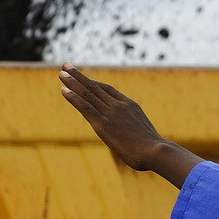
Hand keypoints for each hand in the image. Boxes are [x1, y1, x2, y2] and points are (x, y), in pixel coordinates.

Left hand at [59, 65, 201, 186]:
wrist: (156, 151)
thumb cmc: (155, 150)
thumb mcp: (146, 136)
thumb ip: (138, 133)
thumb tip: (139, 141)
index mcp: (130, 106)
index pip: (108, 90)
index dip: (93, 83)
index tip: (84, 78)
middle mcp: (119, 106)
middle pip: (95, 87)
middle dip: (79, 76)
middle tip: (66, 66)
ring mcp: (110, 114)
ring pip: (88, 94)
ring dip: (73, 82)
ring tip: (62, 73)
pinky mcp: (102, 124)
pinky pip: (85, 107)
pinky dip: (73, 97)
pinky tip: (63, 90)